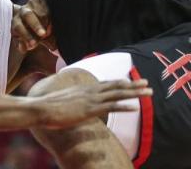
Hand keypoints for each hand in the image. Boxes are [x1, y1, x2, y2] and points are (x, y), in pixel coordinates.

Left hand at [12, 0, 54, 52]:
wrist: (33, 17)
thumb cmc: (30, 32)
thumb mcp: (26, 40)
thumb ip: (24, 45)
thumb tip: (25, 48)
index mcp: (16, 21)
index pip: (18, 27)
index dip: (26, 36)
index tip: (33, 44)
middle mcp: (23, 11)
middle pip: (28, 15)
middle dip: (36, 25)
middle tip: (44, 34)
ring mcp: (32, 3)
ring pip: (40, 11)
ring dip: (46, 21)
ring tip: (50, 30)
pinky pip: (47, 5)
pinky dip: (52, 14)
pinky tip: (55, 20)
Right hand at [30, 79, 150, 127]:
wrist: (41, 108)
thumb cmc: (49, 107)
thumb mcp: (65, 101)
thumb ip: (74, 100)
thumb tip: (76, 104)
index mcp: (86, 89)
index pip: (108, 84)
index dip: (122, 82)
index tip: (133, 81)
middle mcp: (91, 91)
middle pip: (117, 86)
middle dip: (134, 85)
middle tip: (148, 83)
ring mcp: (91, 100)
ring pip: (118, 94)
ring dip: (135, 93)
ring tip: (149, 92)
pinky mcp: (90, 110)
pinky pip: (111, 107)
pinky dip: (124, 106)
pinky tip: (135, 107)